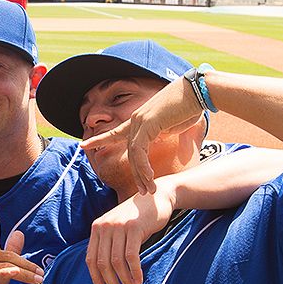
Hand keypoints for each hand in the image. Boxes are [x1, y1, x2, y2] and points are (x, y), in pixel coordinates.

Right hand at [0, 206, 43, 283]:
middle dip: (27, 265)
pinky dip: (5, 274)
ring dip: (25, 274)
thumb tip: (20, 233)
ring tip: (39, 280)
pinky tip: (15, 272)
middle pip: (9, 256)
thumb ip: (11, 251)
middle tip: (42, 273)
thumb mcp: (1, 267)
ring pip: (5, 267)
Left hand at [81, 77, 203, 194]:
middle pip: (130, 152)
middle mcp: (136, 119)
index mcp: (140, 119)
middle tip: (144, 191)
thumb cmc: (189, 107)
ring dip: (141, 174)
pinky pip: (140, 150)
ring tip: (148, 190)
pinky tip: (149, 177)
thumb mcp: (172, 125)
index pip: (115, 132)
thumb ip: (162, 133)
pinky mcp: (148, 123)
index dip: (100, 140)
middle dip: (136, 174)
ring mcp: (141, 120)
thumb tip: (160, 140)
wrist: (199, 91)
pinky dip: (143, 165)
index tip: (83, 145)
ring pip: (134, 154)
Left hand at [85, 184, 174, 283]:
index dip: (95, 279)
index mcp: (97, 228)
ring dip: (125, 281)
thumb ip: (111, 245)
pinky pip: (131, 256)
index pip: (90, 259)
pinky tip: (139, 281)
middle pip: (103, 264)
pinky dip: (135, 272)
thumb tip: (107, 275)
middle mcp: (104, 227)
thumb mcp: (119, 229)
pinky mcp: (134, 228)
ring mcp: (119, 227)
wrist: (158, 197)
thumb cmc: (139, 218)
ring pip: (117, 262)